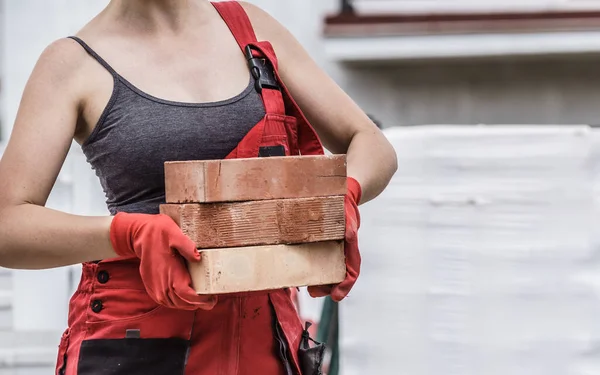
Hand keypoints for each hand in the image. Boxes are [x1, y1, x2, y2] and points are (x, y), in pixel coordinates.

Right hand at [109, 212, 216, 309]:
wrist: (142, 235)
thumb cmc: (160, 234)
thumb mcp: (175, 235)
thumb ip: (187, 246)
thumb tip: (198, 257)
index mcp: (171, 275)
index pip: (189, 296)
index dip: (202, 301)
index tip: (212, 298)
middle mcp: (162, 286)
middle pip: (184, 303)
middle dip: (199, 303)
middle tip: (211, 299)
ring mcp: (156, 289)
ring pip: (176, 305)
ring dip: (189, 304)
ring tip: (201, 298)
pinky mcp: (152, 288)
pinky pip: (167, 302)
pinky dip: (178, 302)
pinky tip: (186, 297)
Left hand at [308, 177, 360, 301]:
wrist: (342, 190)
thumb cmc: (344, 201)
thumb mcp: (347, 210)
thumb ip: (349, 223)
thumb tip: (351, 234)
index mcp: (350, 243)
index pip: (352, 268)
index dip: (346, 284)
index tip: (337, 297)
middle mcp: (342, 247)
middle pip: (339, 273)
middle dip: (329, 287)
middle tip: (314, 293)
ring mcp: (332, 245)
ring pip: (328, 268)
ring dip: (320, 280)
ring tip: (308, 287)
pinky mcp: (321, 241)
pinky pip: (317, 257)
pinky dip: (311, 265)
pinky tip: (303, 269)